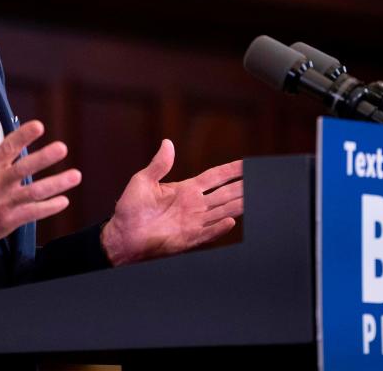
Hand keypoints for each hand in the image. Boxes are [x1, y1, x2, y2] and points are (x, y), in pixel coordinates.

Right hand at [0, 111, 79, 262]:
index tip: (38, 126)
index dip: (23, 136)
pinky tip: (64, 201)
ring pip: (34, 192)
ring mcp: (5, 203)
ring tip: (75, 176)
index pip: (7, 148)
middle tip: (62, 148)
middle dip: (44, 158)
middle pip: (24, 169)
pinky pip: (33, 213)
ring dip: (56, 184)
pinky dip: (49, 207)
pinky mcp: (10, 220)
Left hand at [100, 140, 242, 265]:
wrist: (122, 235)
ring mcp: (193, 222)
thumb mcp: (143, 180)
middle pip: (225, 193)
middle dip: (243, 185)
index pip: (215, 177)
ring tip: (255, 196)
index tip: (247, 163)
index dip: (231, 170)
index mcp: (186, 190)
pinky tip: (232, 221)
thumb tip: (168, 143)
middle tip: (261, 178)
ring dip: (239, 204)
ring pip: (223, 211)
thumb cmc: (130, 208)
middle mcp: (194, 205)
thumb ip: (159, 164)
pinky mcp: (188, 238)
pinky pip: (208, 232)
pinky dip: (219, 228)